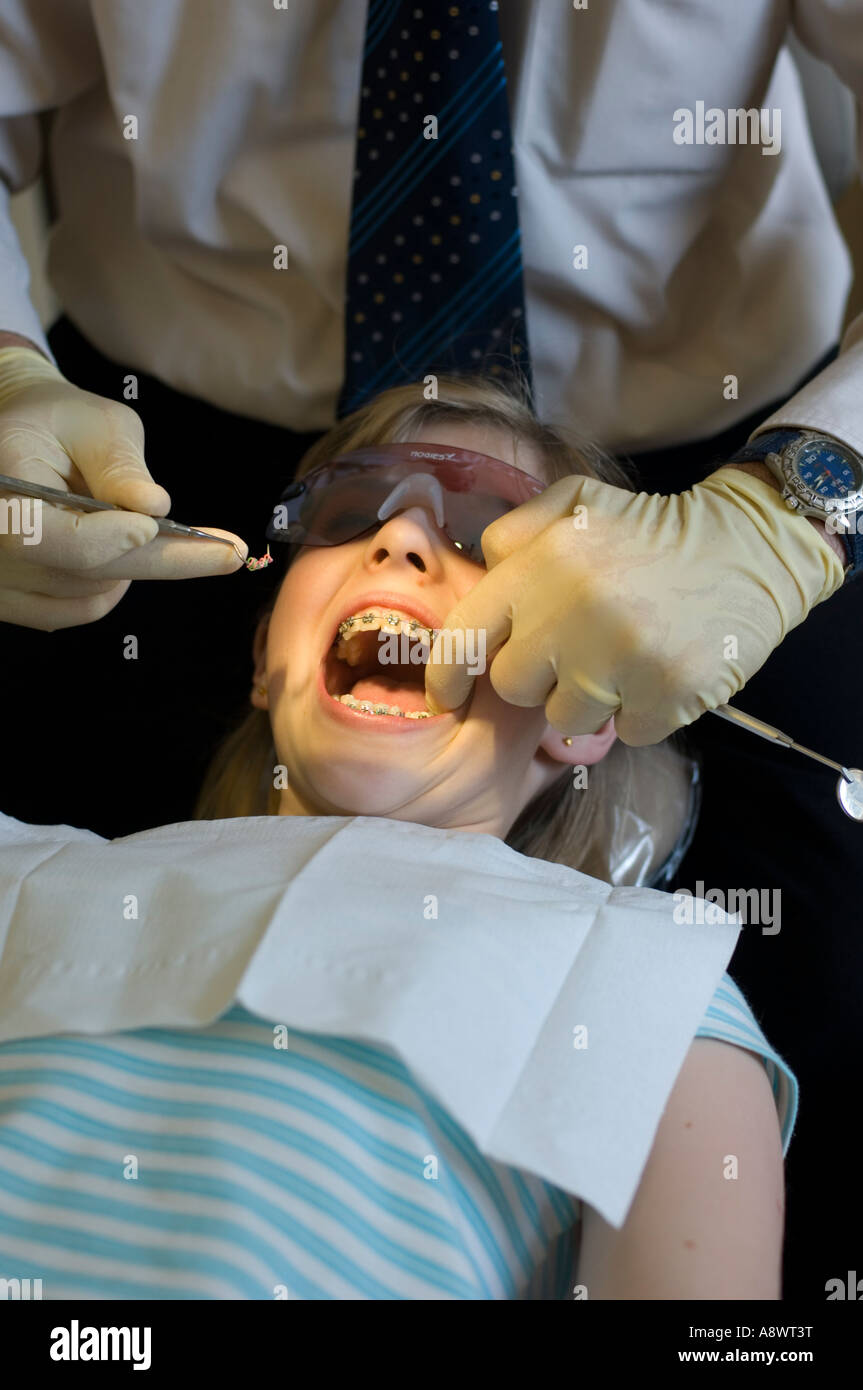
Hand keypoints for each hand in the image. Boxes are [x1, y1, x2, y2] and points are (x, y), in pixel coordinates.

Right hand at [0, 347, 247, 630]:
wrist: (26, 435)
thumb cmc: (64, 420)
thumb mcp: (98, 424)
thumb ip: (121, 465)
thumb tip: (153, 507)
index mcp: (2, 485)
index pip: (47, 535)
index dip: (108, 537)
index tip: (159, 524)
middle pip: (83, 570)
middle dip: (161, 558)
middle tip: (231, 553)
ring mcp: (1, 578)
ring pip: (90, 593)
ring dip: (135, 565)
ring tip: (147, 525)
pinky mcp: (16, 600)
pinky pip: (80, 609)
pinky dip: (114, 585)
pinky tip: (123, 549)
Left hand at [424, 466, 844, 744]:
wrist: (750, 547)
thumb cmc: (650, 530)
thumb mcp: (576, 503)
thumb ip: (516, 534)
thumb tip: (478, 573)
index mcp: (542, 566)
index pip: (465, 636)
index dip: (447, 674)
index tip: (446, 695)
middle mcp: (573, 613)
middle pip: (513, 687)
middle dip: (538, 676)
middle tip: (578, 648)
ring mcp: (620, 660)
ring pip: (566, 719)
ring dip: (591, 698)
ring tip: (625, 656)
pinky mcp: (666, 695)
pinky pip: (626, 731)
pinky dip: (641, 711)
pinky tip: (660, 671)